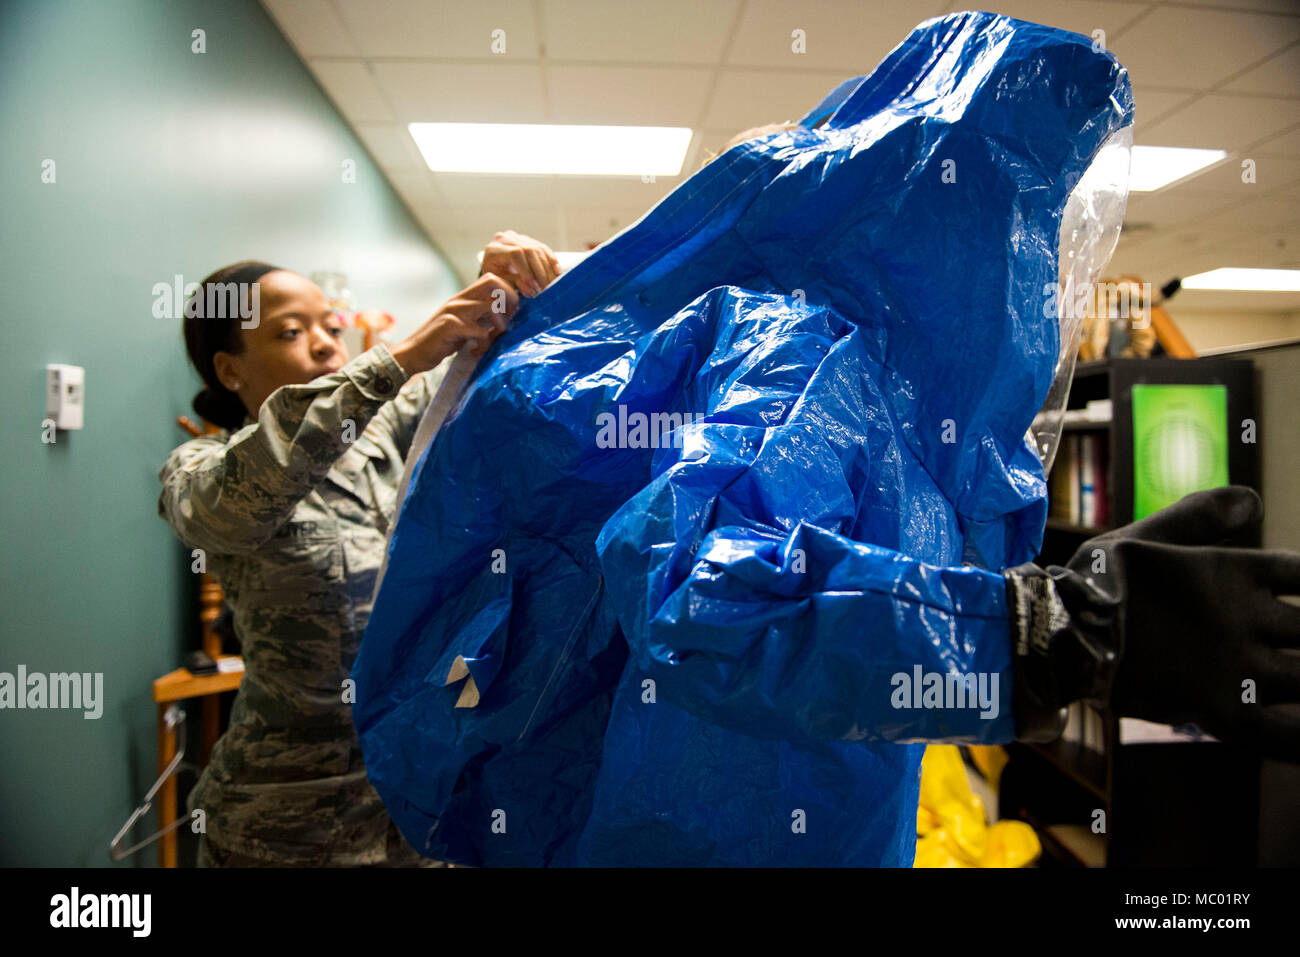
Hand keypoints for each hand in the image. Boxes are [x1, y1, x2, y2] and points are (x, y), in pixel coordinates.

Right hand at [390, 273, 517, 374]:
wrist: (413, 353)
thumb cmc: (441, 340)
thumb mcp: (463, 323)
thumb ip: (480, 316)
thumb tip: (505, 315)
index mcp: (463, 297)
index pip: (492, 279)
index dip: (508, 292)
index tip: (511, 313)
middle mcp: (460, 299)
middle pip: (494, 283)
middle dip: (509, 301)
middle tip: (508, 321)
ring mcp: (455, 311)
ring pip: (491, 307)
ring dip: (499, 327)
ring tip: (490, 340)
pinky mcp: (451, 326)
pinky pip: (481, 331)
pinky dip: (484, 344)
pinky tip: (475, 351)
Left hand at [479, 230, 559, 296]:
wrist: (496, 270)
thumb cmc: (497, 280)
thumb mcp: (503, 283)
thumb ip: (516, 284)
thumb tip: (531, 289)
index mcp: (494, 249)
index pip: (515, 254)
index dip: (527, 270)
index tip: (534, 286)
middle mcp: (506, 239)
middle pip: (529, 251)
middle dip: (540, 271)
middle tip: (546, 288)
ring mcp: (518, 238)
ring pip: (538, 250)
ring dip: (548, 268)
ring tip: (552, 284)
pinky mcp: (528, 240)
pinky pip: (543, 249)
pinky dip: (552, 261)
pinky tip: (557, 272)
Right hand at [1005, 486, 1299, 760]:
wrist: (1059, 632)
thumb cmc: (1097, 581)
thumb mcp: (1147, 536)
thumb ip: (1201, 516)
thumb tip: (1255, 498)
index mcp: (1233, 571)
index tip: (1299, 592)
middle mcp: (1245, 617)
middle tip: (1294, 640)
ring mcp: (1237, 666)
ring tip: (1296, 678)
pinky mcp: (1222, 710)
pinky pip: (1284, 733)